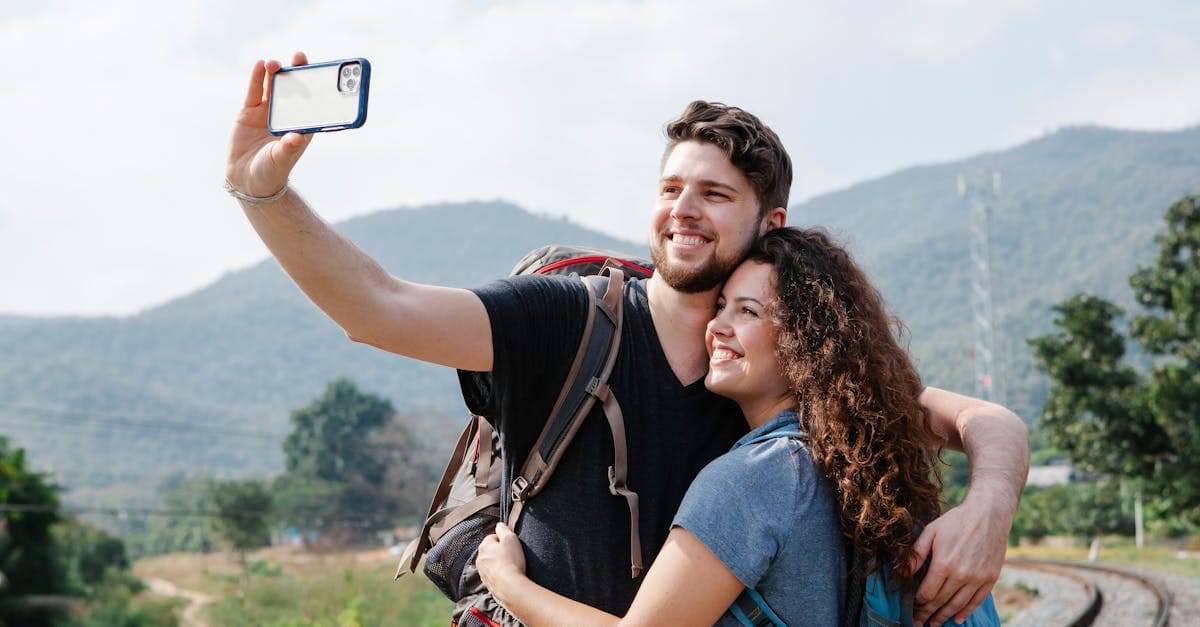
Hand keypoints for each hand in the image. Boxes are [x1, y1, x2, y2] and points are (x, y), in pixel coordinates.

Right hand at [225, 52, 313, 196]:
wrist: (247, 180)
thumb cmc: (271, 172)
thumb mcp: (281, 159)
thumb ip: (289, 147)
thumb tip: (299, 136)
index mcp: (301, 126)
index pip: (312, 102)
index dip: (317, 86)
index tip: (323, 71)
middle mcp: (286, 116)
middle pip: (294, 89)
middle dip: (297, 72)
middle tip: (300, 56)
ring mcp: (267, 112)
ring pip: (273, 87)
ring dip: (275, 73)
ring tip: (275, 63)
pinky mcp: (249, 112)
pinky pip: (255, 91)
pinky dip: (257, 78)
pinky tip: (261, 65)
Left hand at [477, 522, 526, 602]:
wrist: (510, 587)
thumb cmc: (511, 561)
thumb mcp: (510, 539)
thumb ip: (503, 529)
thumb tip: (499, 525)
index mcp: (484, 546)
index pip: (493, 537)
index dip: (504, 540)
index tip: (512, 545)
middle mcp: (480, 559)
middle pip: (491, 551)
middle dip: (501, 552)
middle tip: (513, 556)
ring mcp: (482, 573)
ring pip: (491, 564)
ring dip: (500, 564)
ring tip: (512, 567)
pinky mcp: (487, 584)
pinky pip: (494, 575)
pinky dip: (500, 575)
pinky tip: (508, 576)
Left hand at [908, 498, 1010, 625]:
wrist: (988, 514)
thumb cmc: (956, 521)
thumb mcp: (930, 532)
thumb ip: (916, 554)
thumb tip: (904, 572)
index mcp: (944, 564)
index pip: (927, 593)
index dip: (918, 603)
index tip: (912, 607)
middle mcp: (961, 575)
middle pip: (941, 602)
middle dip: (928, 614)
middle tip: (919, 623)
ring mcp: (977, 578)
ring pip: (958, 605)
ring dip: (945, 616)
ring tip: (935, 625)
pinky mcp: (990, 579)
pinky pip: (977, 601)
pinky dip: (966, 612)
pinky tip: (957, 619)